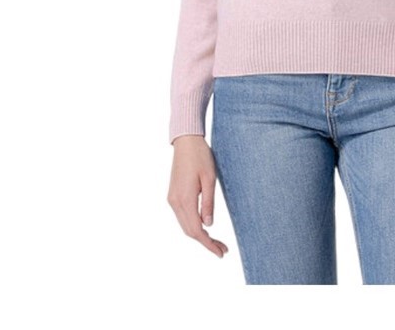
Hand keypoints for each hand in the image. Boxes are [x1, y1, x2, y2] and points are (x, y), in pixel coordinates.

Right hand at [167, 135, 229, 258]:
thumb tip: (209, 225)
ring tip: (216, 241)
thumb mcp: (210, 179)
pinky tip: (204, 226)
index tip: (220, 252)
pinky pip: (182, 216)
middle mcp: (175, 202)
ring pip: (184, 225)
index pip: (196, 230)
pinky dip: (193, 225)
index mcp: (185, 199)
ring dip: (199, 235)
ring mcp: (172, 199)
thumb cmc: (201, 157)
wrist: (186, 141)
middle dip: (205, 242)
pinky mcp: (173, 195)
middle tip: (222, 249)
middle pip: (189, 231)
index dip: (208, 244)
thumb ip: (209, 203)